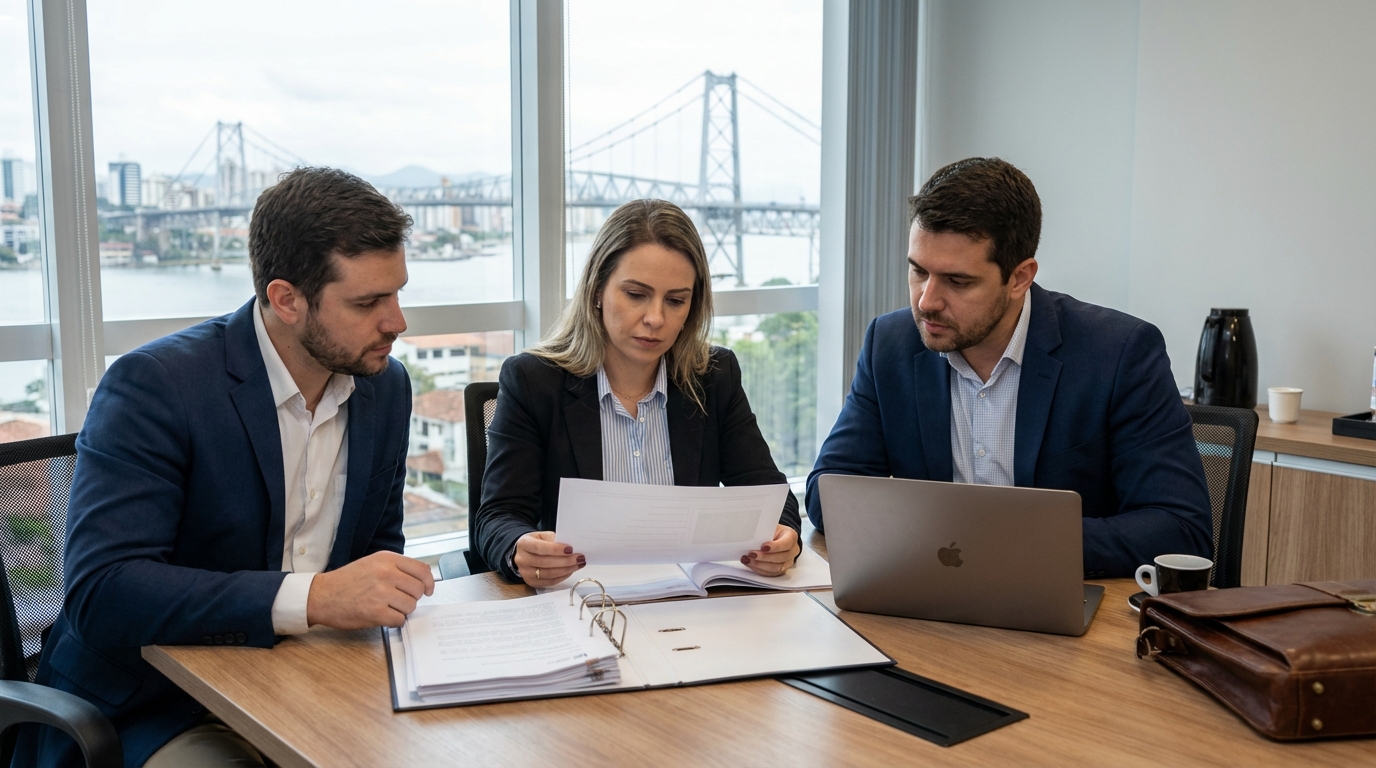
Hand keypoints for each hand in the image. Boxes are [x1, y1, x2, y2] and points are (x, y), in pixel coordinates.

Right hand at [305, 551, 434, 629]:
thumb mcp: (373, 563)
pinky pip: (399, 620)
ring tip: (387, 607)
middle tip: (399, 601)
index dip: (429, 582)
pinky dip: (393, 621)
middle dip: (412, 598)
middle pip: (419, 590)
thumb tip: (422, 579)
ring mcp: (381, 593)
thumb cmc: (347, 581)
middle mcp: (386, 573)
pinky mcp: (375, 612)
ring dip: (402, 610)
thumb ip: (397, 568)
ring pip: (411, 606)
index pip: (422, 570)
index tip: (428, 590)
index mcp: (387, 559)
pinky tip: (382, 616)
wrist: (321, 595)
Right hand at [514, 531, 584, 586]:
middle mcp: (522, 560)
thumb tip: (571, 547)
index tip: (571, 549)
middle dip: (565, 561)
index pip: (539, 548)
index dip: (556, 549)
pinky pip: (550, 582)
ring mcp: (525, 573)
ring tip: (578, 564)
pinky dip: (562, 576)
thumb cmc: (536, 542)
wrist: (524, 553)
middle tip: (580, 558)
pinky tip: (571, 570)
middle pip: (545, 563)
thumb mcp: (542, 535)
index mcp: (524, 544)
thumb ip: (554, 539)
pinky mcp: (531, 582)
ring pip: (549, 574)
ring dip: (566, 570)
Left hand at [741, 525, 799, 576]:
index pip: (786, 543)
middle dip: (764, 557)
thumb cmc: (773, 531)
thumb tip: (751, 535)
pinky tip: (751, 564)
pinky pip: (771, 573)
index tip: (763, 547)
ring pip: (776, 568)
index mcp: (791, 537)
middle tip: (751, 554)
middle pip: (781, 558)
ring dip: (760, 565)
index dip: (775, 547)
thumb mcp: (770, 527)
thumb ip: (764, 531)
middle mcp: (792, 551)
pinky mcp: (781, 570)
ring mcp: (788, 562)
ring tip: (748, 560)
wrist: (777, 537)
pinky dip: (759, 570)